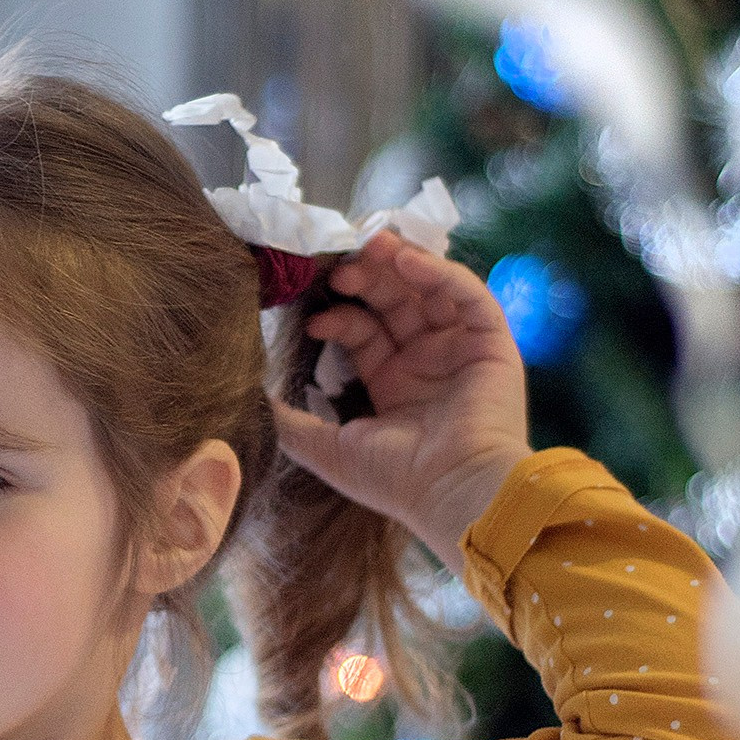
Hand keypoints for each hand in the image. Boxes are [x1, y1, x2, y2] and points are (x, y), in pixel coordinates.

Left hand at [270, 233, 529, 562]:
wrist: (453, 493)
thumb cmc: (396, 479)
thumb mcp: (329, 449)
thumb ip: (289, 422)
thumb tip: (247, 398)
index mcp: (393, 384)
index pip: (363, 329)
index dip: (339, 314)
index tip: (312, 314)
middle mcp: (427, 362)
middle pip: (394, 301)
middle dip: (366, 277)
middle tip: (339, 263)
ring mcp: (460, 350)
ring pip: (429, 290)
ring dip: (401, 263)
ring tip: (372, 246)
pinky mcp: (492, 343)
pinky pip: (468, 296)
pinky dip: (440, 274)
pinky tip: (408, 262)